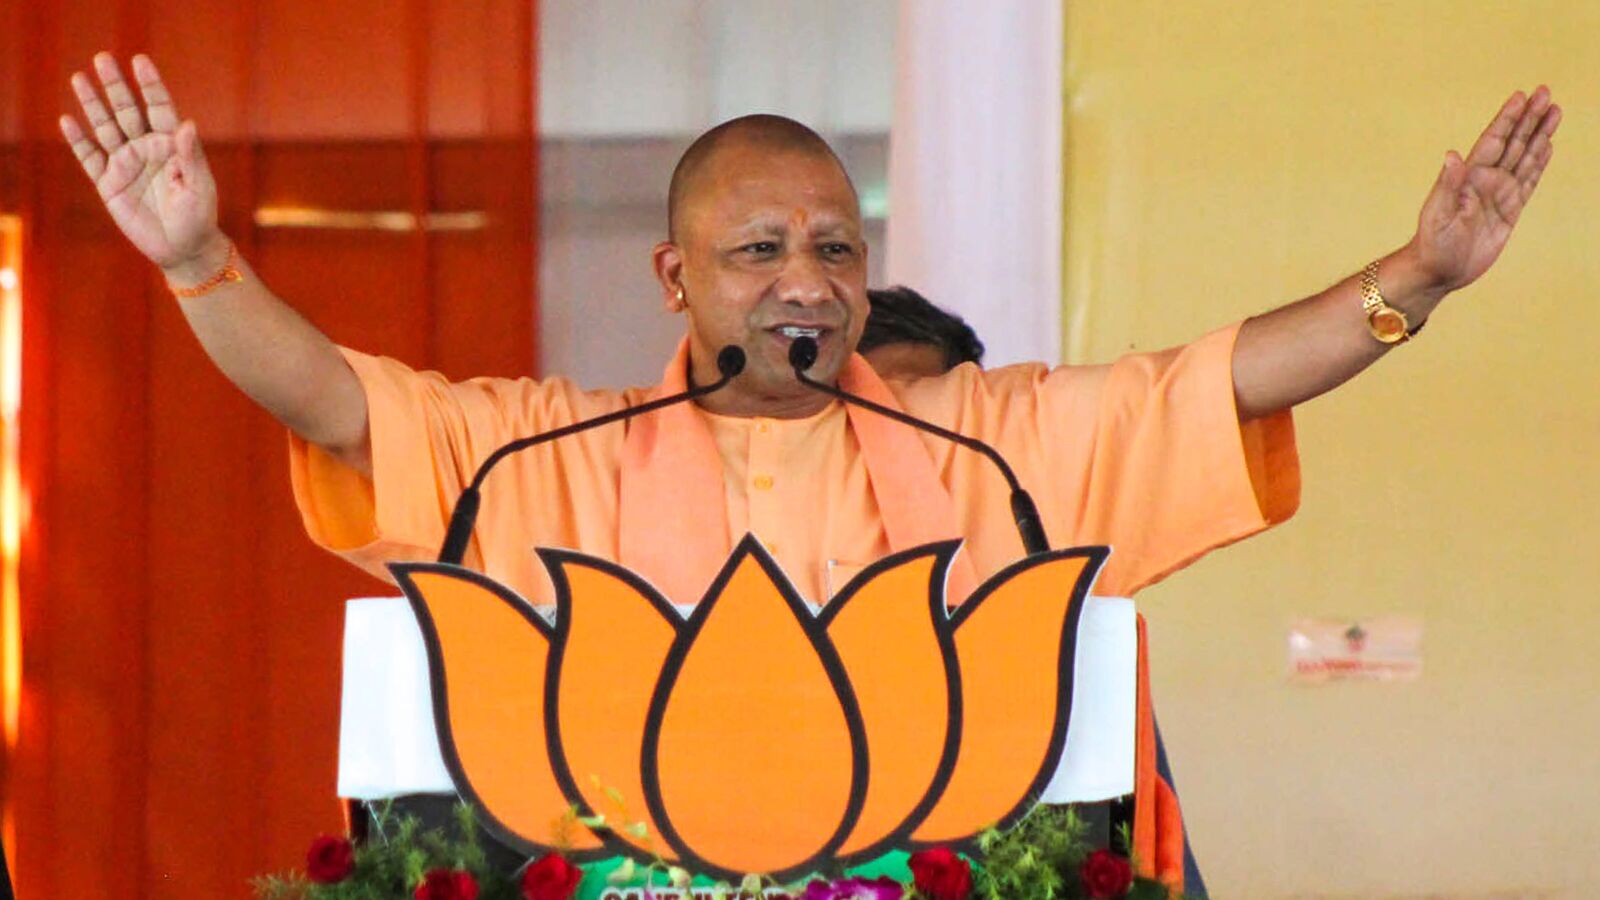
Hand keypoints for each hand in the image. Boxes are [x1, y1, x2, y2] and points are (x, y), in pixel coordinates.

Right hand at [59, 53, 223, 272]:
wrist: (182, 248)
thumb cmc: (198, 216)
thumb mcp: (200, 187)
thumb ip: (191, 156)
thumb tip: (186, 124)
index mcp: (171, 145)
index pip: (159, 108)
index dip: (150, 85)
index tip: (140, 61)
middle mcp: (146, 148)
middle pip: (127, 111)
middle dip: (115, 86)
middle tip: (102, 58)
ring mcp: (125, 164)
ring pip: (105, 128)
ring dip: (92, 105)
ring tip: (79, 78)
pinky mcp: (109, 183)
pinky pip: (90, 158)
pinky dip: (79, 141)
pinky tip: (67, 121)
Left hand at [1410, 86, 1560, 294]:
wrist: (1439, 270)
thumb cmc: (1432, 242)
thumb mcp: (1438, 213)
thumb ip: (1448, 184)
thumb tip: (1451, 155)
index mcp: (1469, 176)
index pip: (1492, 141)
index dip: (1507, 119)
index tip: (1521, 96)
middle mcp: (1486, 180)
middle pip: (1514, 142)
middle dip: (1529, 118)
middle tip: (1545, 91)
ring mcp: (1500, 194)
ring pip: (1525, 157)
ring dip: (1540, 134)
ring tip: (1554, 110)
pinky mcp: (1510, 210)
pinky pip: (1529, 182)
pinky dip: (1540, 163)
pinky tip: (1548, 145)